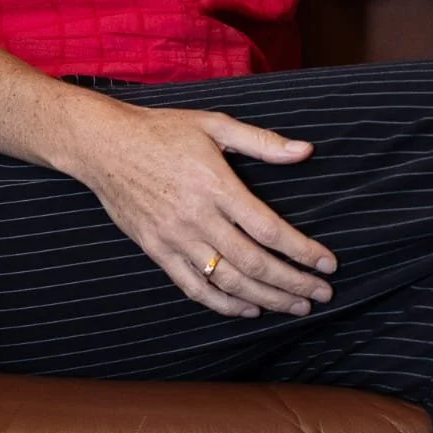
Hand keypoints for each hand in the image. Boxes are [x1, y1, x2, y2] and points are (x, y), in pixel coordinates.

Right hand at [58, 93, 336, 317]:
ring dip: (266, 299)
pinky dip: (223, 304)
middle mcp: (197, 217)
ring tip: (295, 307)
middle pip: (254, 263)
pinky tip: (248, 309)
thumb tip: (305, 150)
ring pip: (227, 281)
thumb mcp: (214, 124)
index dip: (302, 251)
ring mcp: (174, 238)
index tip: (328, 264)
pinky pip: (193, 287)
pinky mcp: (156, 250)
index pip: (269, 229)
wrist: (104, 145)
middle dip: (293, 283)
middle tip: (321, 295)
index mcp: (216, 185)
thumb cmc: (163, 130)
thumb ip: (261, 141)